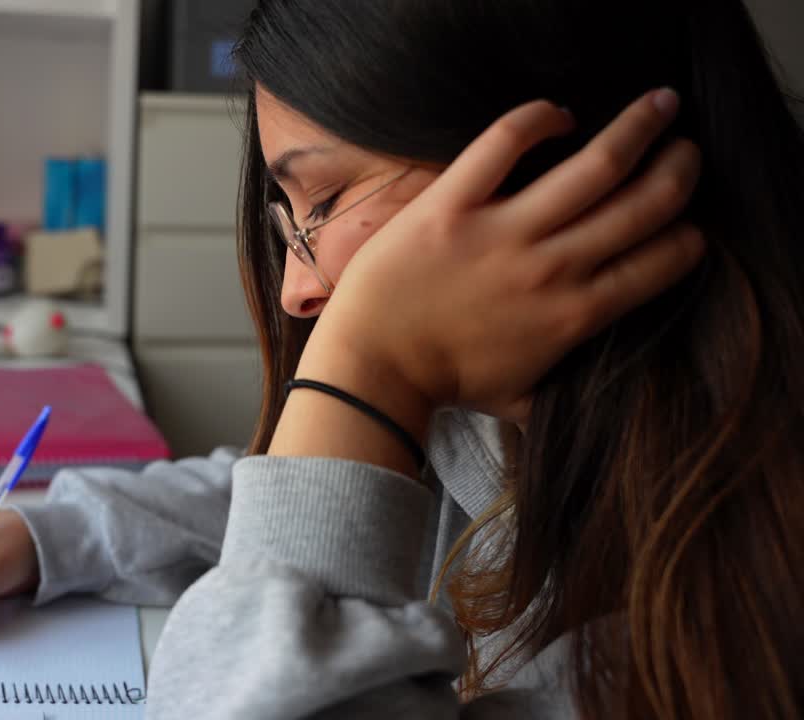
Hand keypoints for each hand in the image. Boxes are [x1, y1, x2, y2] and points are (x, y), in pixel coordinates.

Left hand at [307, 88, 704, 427]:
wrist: (372, 368)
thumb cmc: (444, 383)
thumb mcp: (523, 400)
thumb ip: (567, 387)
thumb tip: (601, 389)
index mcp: (577, 314)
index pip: (665, 260)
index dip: (688, 233)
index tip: (685, 217)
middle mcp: (553, 269)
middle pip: (647, 203)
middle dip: (681, 169)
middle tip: (685, 149)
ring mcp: (503, 233)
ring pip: (598, 164)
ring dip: (639, 126)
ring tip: (659, 105)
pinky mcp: (452, 205)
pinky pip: (506, 141)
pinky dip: (540, 117)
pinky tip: (557, 114)